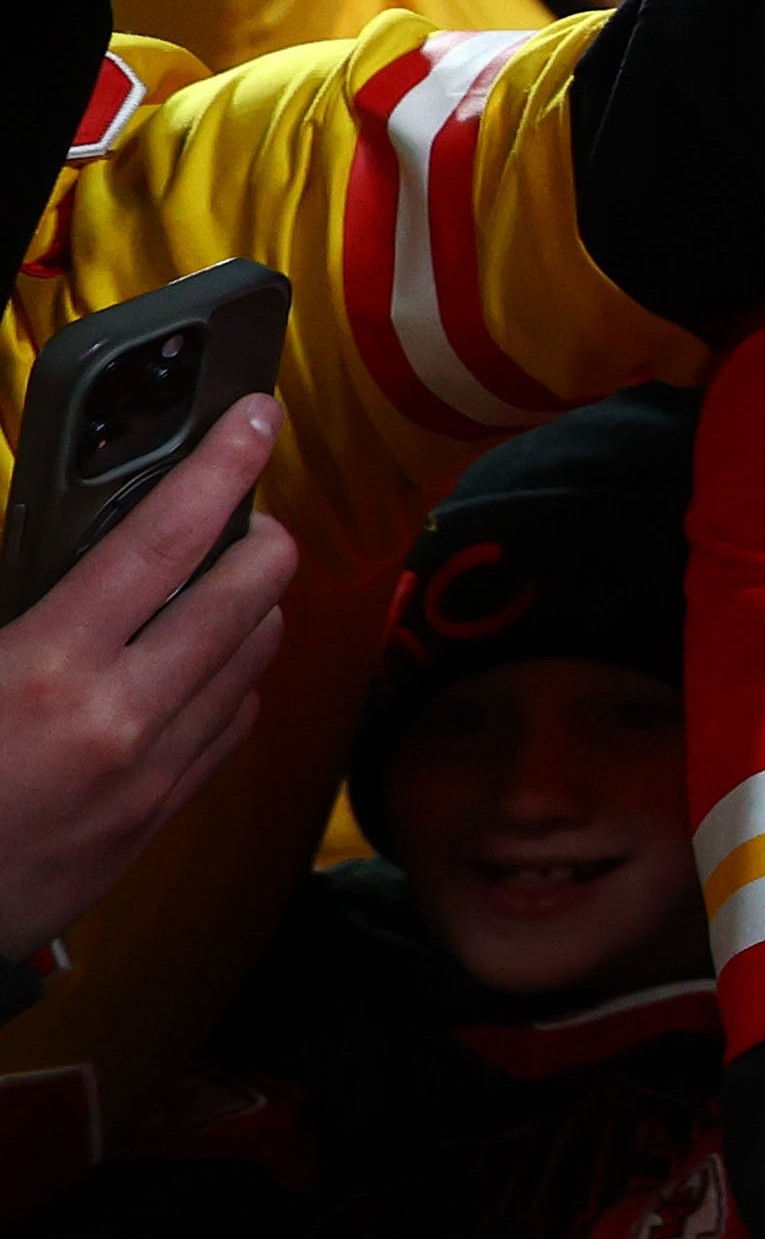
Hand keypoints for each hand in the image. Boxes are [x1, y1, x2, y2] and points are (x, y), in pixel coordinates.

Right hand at [0, 398, 297, 961]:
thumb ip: (16, 608)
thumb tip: (72, 563)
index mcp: (49, 670)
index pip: (162, 542)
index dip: (220, 469)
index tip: (257, 419)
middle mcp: (121, 719)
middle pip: (242, 600)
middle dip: (264, 541)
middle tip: (260, 510)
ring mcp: (150, 775)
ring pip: (253, 664)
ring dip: (261, 608)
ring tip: (244, 577)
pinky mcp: (157, 820)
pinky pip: (232, 729)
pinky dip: (242, 679)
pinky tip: (222, 662)